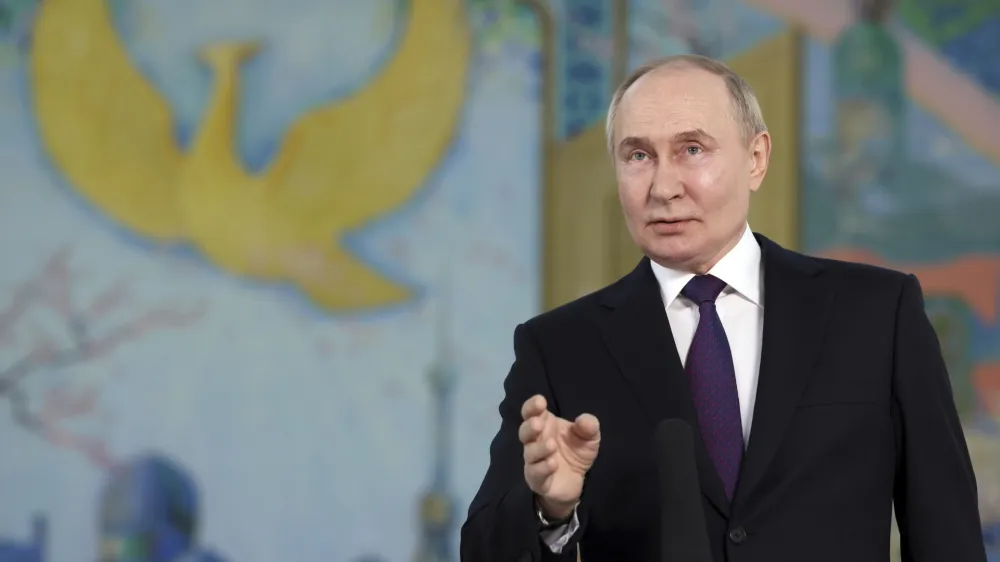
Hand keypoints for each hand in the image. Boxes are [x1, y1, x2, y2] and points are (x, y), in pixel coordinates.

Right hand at [519, 394, 600, 518]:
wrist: (576, 481)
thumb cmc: (576, 452)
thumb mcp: (589, 437)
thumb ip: (589, 427)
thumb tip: (583, 420)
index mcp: (544, 425)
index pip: (530, 412)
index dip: (532, 406)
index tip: (541, 402)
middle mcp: (535, 441)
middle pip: (524, 432)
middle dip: (529, 426)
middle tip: (539, 424)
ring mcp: (534, 461)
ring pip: (529, 453)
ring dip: (539, 448)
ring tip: (552, 445)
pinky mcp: (537, 479)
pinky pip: (535, 473)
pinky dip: (543, 467)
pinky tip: (553, 463)